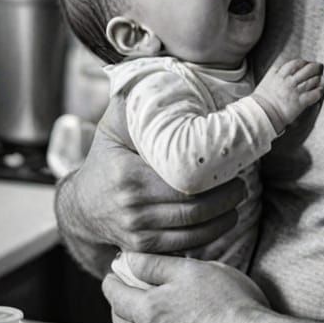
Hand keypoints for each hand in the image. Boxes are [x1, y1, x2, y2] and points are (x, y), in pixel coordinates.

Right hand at [57, 101, 245, 254]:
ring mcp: (138, 232)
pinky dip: (207, 237)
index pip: (184, 180)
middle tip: (242, 185)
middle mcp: (134, 207)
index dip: (213, 176)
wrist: (81, 207)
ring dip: (223, 219)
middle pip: (194, 208)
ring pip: (193, 231)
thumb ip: (134, 104)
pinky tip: (221, 221)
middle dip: (225, 198)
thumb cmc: (105, 160)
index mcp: (130, 175)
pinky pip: (183, 246)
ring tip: (236, 202)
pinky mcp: (143, 248)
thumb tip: (159, 74)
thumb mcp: (112, 128)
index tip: (232, 165)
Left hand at [102, 252, 270, 322]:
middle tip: (126, 293)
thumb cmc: (231, 306)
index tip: (115, 275)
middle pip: (117, 319)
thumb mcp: (195, 270)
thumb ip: (157, 264)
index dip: (113, 279)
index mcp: (147, 308)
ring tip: (134, 319)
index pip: (115, 292)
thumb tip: (130, 259)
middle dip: (118, 303)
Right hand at [252, 58, 323, 131]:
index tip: (306, 63)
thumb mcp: (266, 80)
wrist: (262, 114)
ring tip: (323, 77)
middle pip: (307, 69)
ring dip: (319, 78)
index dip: (303, 62)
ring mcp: (295, 91)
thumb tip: (280, 67)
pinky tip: (320, 90)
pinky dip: (319, 91)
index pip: (295, 63)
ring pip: (312, 80)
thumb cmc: (261, 100)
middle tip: (318, 67)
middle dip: (315, 67)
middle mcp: (289, 81)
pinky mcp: (300, 102)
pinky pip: (314, 94)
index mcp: (280, 74)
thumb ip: (274, 72)